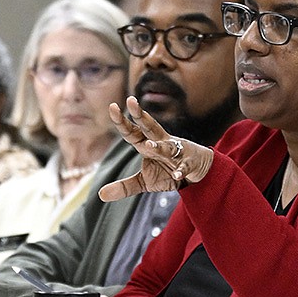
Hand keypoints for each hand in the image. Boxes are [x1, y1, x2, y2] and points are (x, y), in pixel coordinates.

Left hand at [99, 97, 213, 201]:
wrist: (197, 173)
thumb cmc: (167, 172)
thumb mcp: (144, 182)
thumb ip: (124, 186)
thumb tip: (100, 195)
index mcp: (147, 145)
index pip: (132, 132)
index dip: (122, 121)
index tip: (112, 106)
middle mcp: (161, 144)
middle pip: (149, 127)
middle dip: (140, 115)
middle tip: (131, 101)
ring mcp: (176, 153)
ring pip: (167, 147)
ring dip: (159, 147)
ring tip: (149, 146)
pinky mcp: (188, 164)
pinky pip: (184, 167)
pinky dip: (181, 170)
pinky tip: (177, 175)